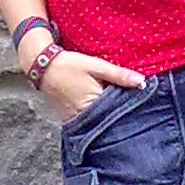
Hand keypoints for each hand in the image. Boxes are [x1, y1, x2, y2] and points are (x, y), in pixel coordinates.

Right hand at [21, 46, 145, 121]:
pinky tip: (102, 108)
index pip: (118, 111)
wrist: (42, 66)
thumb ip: (119, 75)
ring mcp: (75, 120)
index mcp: (93, 105)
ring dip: (108, 114)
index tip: (141, 103)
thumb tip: (143, 82)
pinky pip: (88, 120)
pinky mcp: (70, 119)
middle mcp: (84, 117)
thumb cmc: (69, 64)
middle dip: (120, 113)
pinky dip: (96, 115)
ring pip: (99, 120)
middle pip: (109, 118)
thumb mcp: (96, 66)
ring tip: (118, 107)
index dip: (130, 107)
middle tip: (133, 106)